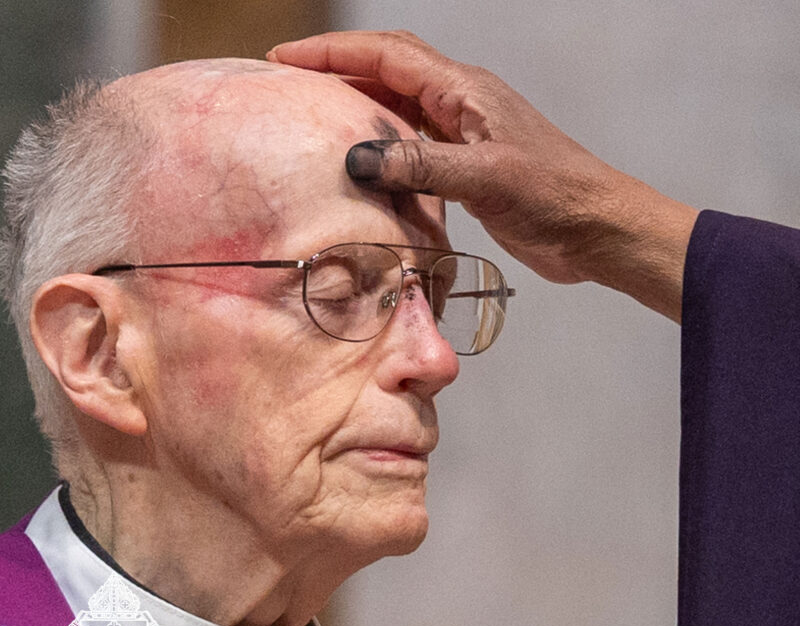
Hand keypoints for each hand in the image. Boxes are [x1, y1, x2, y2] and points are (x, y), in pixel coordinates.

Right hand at [268, 31, 697, 320]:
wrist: (595, 228)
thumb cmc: (553, 196)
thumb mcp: (486, 177)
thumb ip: (423, 164)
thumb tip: (358, 157)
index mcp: (464, 91)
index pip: (388, 55)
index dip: (335, 52)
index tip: (286, 58)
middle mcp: (460, 105)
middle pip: (389, 74)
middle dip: (338, 73)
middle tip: (291, 88)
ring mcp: (464, 137)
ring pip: (399, 111)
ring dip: (359, 112)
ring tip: (316, 125)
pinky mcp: (468, 170)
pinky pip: (415, 149)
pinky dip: (385, 152)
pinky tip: (366, 171)